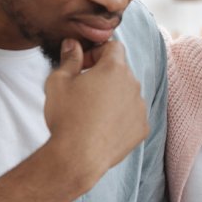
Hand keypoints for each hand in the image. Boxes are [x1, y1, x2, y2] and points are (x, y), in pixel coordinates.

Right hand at [44, 38, 149, 192]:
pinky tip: (102, 127)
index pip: (114, 47)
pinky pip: (133, 115)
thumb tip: (72, 44)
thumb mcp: (59, 81)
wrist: (78, 157)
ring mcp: (140, 108)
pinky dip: (121, 117)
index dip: (96, 53)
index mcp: (115, 69)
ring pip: (127, 93)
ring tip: (92, 112)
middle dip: (104, 75)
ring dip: (113, 96)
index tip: (82, 67)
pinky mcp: (142, 128)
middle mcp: (133, 85)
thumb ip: (69, 58)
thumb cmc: (66, 117)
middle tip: (83, 90)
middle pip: (121, 71)